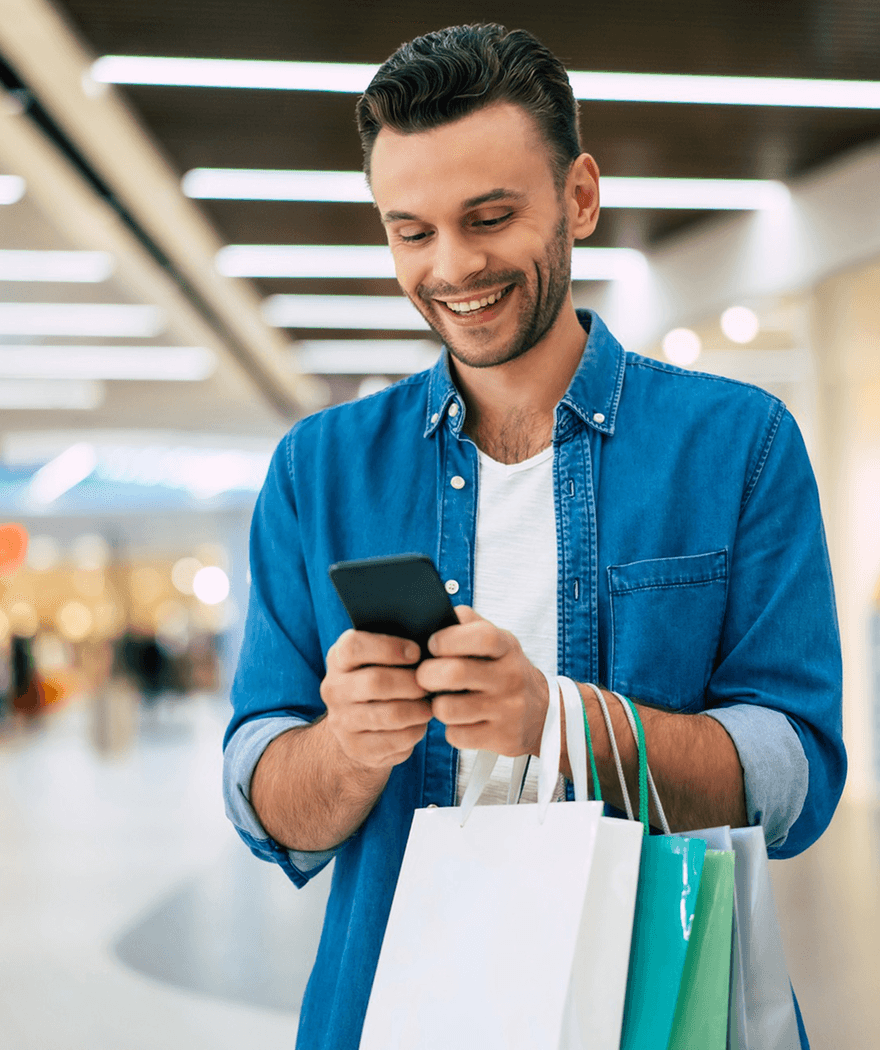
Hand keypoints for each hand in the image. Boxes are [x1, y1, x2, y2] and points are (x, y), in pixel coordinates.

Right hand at [320, 630, 432, 770]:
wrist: (356, 727)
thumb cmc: (380, 679)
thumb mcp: (378, 659)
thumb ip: (395, 647)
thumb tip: (430, 647)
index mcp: (338, 659)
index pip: (354, 647)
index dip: (389, 647)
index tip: (417, 652)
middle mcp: (333, 689)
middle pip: (375, 682)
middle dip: (411, 682)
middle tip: (429, 684)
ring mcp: (341, 721)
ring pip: (389, 715)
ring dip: (417, 709)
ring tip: (430, 705)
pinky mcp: (356, 748)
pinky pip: (394, 741)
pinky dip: (415, 731)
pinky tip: (419, 724)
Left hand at [415, 607, 549, 756]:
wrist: (543, 714)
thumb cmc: (507, 672)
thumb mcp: (498, 642)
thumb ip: (470, 624)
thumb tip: (439, 612)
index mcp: (507, 648)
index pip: (480, 636)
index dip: (448, 638)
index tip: (432, 644)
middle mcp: (510, 678)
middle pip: (454, 673)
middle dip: (427, 674)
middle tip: (423, 676)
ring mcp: (507, 710)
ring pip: (448, 708)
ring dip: (436, 705)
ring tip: (442, 700)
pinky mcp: (500, 738)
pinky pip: (456, 735)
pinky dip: (450, 729)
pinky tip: (459, 721)